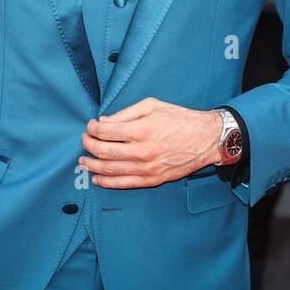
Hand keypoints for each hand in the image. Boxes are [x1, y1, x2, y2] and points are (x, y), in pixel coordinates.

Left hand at [78, 97, 221, 188]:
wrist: (205, 139)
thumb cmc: (180, 119)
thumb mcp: (152, 106)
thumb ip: (126, 113)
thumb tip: (104, 121)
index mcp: (141, 130)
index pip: (106, 132)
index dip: (92, 128)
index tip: (90, 125)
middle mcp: (142, 151)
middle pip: (104, 151)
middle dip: (89, 145)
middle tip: (84, 140)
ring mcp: (147, 168)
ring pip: (110, 170)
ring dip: (93, 165)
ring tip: (83, 161)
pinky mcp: (153, 179)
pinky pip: (124, 184)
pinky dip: (107, 182)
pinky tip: (97, 178)